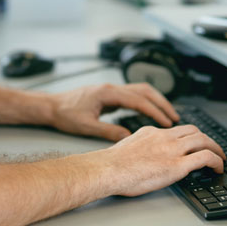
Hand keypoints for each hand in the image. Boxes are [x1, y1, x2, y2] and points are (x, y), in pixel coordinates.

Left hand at [47, 82, 179, 140]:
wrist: (51, 106)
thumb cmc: (65, 114)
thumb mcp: (87, 127)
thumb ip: (109, 131)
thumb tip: (129, 137)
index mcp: (107, 94)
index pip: (138, 100)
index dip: (155, 111)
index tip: (167, 122)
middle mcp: (111, 88)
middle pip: (144, 91)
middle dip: (161, 103)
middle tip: (175, 117)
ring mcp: (111, 90)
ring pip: (140, 90)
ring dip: (155, 101)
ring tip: (167, 115)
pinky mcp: (109, 95)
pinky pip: (133, 95)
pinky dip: (145, 102)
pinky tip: (149, 112)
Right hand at [100, 125, 225, 196]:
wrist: (108, 169)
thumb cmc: (112, 165)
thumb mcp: (129, 147)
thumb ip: (142, 147)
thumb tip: (146, 155)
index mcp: (152, 132)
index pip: (177, 130)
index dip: (190, 136)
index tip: (195, 144)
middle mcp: (164, 137)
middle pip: (194, 131)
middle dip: (208, 140)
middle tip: (214, 150)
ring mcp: (172, 150)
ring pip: (203, 140)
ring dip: (216, 149)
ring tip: (221, 159)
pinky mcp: (177, 165)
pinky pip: (205, 158)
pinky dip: (216, 161)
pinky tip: (218, 168)